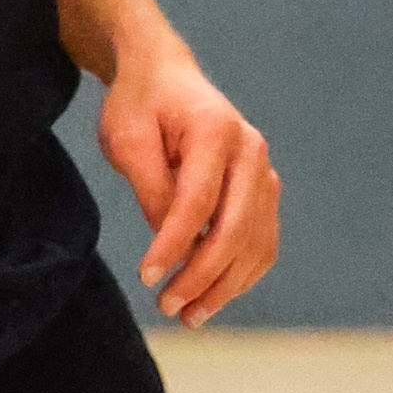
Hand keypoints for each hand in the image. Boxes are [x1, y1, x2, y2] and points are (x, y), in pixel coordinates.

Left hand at [98, 40, 278, 325]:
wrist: (165, 77)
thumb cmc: (140, 106)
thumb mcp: (127, 139)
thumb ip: (150, 188)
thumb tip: (169, 242)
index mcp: (217, 130)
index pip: (198, 201)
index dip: (173, 244)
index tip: (145, 275)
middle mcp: (252, 152)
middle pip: (235, 228)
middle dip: (203, 275)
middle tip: (167, 305)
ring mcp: (264, 172)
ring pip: (255, 242)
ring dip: (226, 286)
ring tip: (190, 316)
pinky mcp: (264, 192)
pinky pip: (262, 243)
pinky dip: (242, 275)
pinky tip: (213, 297)